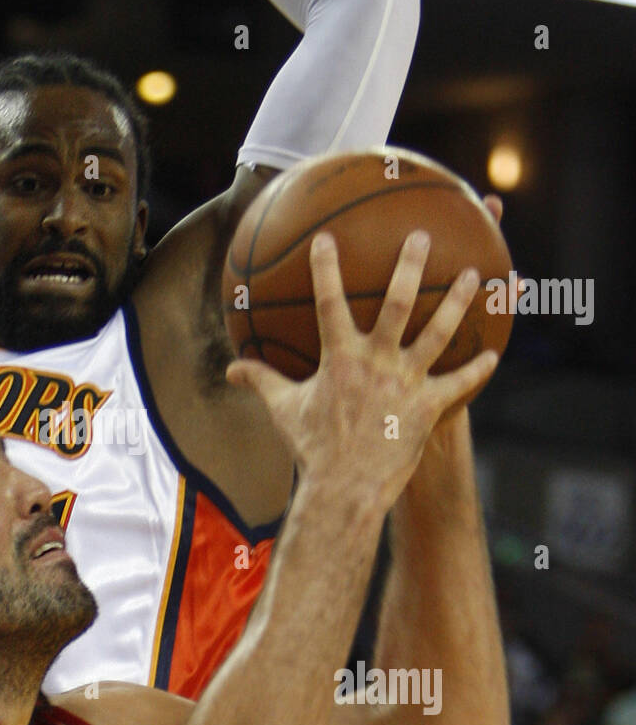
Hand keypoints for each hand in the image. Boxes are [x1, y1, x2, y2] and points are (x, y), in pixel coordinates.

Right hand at [226, 232, 497, 511]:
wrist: (346, 488)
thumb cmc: (312, 448)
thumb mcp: (283, 410)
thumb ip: (261, 381)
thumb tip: (232, 369)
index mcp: (339, 358)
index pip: (329, 302)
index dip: (326, 268)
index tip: (327, 237)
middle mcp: (376, 362)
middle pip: (399, 303)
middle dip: (411, 266)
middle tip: (422, 236)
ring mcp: (406, 382)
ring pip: (438, 332)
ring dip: (458, 301)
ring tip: (473, 274)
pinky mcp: (428, 406)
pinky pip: (458, 383)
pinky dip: (476, 369)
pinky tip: (494, 354)